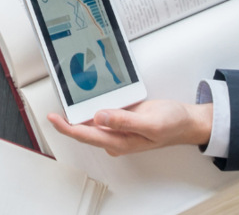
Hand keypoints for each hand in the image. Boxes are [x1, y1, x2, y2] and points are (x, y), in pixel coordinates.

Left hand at [48, 99, 212, 155]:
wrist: (186, 121)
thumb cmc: (172, 124)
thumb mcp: (150, 123)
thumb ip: (124, 121)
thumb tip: (99, 117)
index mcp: (120, 142)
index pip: (86, 136)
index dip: (66, 128)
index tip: (53, 118)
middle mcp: (114, 136)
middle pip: (83, 129)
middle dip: (67, 119)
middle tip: (52, 103)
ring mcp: (116, 127)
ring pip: (91, 120)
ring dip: (78, 111)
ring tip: (64, 95)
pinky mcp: (120, 117)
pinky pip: (101, 112)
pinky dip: (91, 105)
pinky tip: (84, 96)